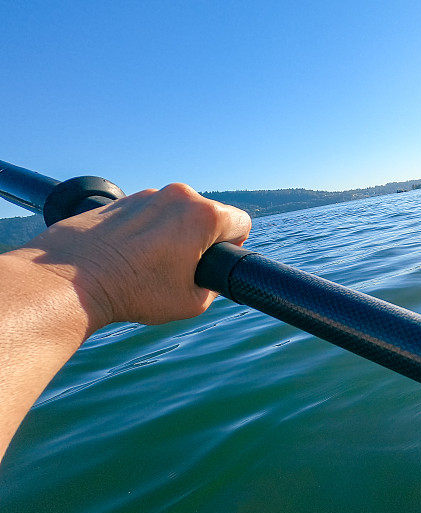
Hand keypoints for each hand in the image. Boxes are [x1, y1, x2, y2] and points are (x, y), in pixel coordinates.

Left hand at [16, 183, 250, 327]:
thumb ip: (214, 285)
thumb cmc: (133, 292)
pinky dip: (146, 231)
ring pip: (175, 213)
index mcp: (202, 216)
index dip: (236, 245)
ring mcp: (146, 194)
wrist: (71, 280)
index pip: (242, 222)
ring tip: (152, 265)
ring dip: (173, 234)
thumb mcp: (193, 303)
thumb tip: (211, 277)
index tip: (216, 260)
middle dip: (202, 239)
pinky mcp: (120, 199)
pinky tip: (131, 256)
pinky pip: (147, 213)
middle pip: (207, 215)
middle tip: (183, 269)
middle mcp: (177, 196)